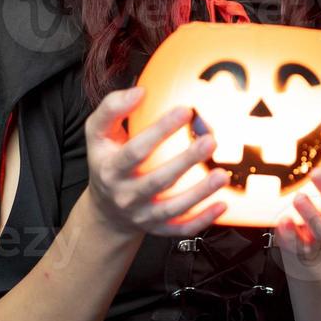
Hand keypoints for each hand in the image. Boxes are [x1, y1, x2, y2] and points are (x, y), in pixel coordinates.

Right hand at [82, 86, 229, 237]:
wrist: (106, 210)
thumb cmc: (107, 160)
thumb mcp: (98, 134)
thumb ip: (112, 109)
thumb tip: (139, 91)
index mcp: (111, 169)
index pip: (135, 150)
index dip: (160, 131)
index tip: (185, 110)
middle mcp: (126, 195)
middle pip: (157, 181)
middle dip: (185, 161)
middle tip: (211, 141)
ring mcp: (143, 215)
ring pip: (173, 208)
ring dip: (200, 193)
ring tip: (223, 174)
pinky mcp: (158, 229)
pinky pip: (182, 228)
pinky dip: (203, 220)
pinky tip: (223, 205)